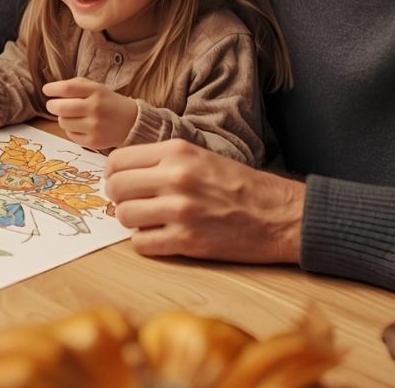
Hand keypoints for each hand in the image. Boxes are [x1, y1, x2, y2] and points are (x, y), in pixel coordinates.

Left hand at [41, 77, 137, 148]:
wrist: (132, 122)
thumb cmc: (108, 102)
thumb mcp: (97, 88)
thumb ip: (76, 85)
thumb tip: (52, 89)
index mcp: (96, 91)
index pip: (67, 88)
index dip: (52, 89)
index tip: (46, 90)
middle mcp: (95, 108)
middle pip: (60, 107)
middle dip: (51, 105)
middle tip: (52, 105)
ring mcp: (94, 126)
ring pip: (63, 122)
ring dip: (63, 118)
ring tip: (72, 116)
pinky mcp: (93, 142)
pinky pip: (69, 135)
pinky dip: (70, 130)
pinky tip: (80, 126)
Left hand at [105, 139, 304, 262]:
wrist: (280, 214)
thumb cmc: (240, 186)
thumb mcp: (200, 157)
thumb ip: (163, 161)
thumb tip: (122, 173)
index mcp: (177, 151)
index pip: (117, 160)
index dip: (114, 175)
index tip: (122, 183)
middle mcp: (175, 177)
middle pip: (115, 188)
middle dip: (119, 199)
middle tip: (133, 204)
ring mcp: (180, 210)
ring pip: (124, 216)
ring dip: (132, 222)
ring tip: (150, 221)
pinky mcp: (187, 240)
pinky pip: (141, 243)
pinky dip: (146, 242)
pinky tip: (161, 237)